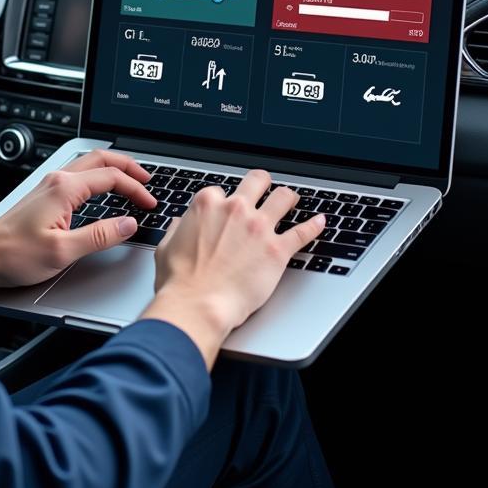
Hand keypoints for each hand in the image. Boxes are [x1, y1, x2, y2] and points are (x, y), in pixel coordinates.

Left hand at [0, 150, 155, 288]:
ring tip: (131, 181)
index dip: (136, 189)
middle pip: (101, 159)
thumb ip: (100, 236)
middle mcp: (57, 180)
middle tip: (148, 180)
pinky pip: (79, 176)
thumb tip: (128, 224)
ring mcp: (49, 186)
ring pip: (89, 165)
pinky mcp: (45, 195)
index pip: (111, 178)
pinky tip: (103, 191)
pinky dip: (99, 178)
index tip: (150, 202)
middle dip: (128, 167)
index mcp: (64, 189)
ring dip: (113, 169)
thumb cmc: (15, 254)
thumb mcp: (63, 251)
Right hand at [141, 170, 323, 368]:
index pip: (221, 191)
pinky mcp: (278, 250)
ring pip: (284, 198)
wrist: (198, 305)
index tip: (227, 212)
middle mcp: (235, 210)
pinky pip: (303, 231)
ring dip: (288, 198)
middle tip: (265, 191)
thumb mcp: (167, 247)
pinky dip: (315, 226)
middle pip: (257, 181)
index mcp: (207, 205)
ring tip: (291, 201)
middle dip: (262, 185)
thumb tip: (181, 224)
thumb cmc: (180, 282)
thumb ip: (177, 229)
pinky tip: (320, 222)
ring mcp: (259, 228)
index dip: (224, 202)